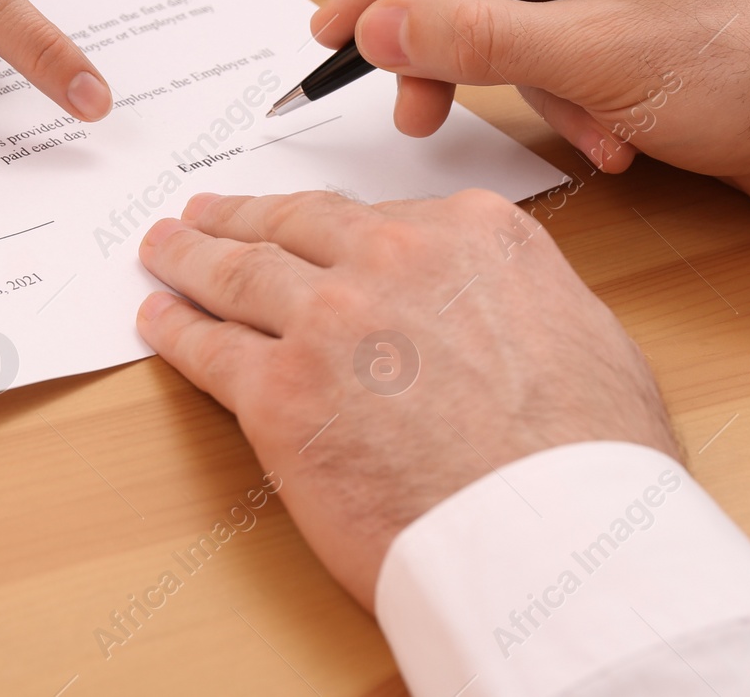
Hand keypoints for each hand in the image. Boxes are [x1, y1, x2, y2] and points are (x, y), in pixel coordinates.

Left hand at [135, 189, 676, 609]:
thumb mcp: (587, 336)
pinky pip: (209, 350)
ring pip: (239, 273)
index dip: (325, 225)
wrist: (554, 536)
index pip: (375, 216)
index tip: (299, 223)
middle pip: (294, 227)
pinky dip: (175, 329)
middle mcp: (392, 259)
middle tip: (205, 214)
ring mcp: (327, 321)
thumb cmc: (590, 459)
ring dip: (192, 257)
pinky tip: (160, 319)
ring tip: (165, 249)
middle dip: (241, 218)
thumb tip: (489, 308)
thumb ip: (516, 297)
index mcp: (471, 235)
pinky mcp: (278, 393)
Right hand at [311, 0, 749, 212]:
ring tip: (587, 136)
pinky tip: (615, 137)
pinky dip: (573, 103)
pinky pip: (560, 55)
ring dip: (536, 94)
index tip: (334, 30)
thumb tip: (378, 28)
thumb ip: (474, 39)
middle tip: (414, 111)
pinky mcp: (627, 14)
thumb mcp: (592, 57)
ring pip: (520, 29)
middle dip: (460, 57)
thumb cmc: (744, 67)